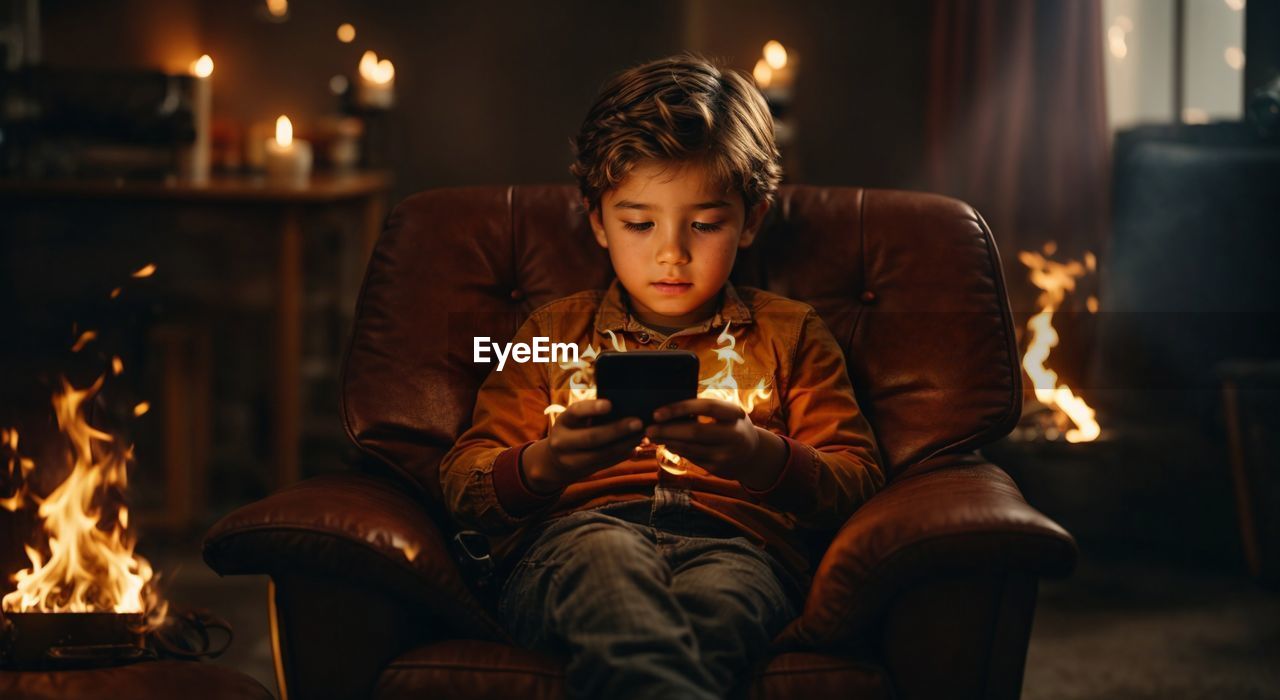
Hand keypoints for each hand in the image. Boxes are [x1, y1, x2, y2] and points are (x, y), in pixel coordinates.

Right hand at [522, 399, 643, 493]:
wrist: (553, 462)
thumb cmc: (571, 432)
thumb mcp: (573, 422)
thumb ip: (590, 415)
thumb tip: (621, 408)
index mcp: (563, 422)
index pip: (575, 412)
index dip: (592, 408)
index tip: (610, 404)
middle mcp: (563, 442)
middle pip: (592, 437)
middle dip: (617, 430)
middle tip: (638, 422)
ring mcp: (572, 460)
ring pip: (602, 453)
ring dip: (625, 444)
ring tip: (642, 434)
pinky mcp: (584, 472)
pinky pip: (607, 463)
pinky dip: (622, 454)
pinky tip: (635, 446)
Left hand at [644, 398, 785, 487]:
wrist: (753, 454)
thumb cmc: (732, 425)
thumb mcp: (727, 412)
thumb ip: (706, 408)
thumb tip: (669, 406)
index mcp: (734, 414)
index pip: (706, 407)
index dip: (680, 408)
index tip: (657, 412)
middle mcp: (733, 435)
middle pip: (695, 433)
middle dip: (668, 431)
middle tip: (648, 428)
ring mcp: (726, 454)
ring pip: (690, 449)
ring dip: (668, 442)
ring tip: (652, 435)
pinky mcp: (718, 469)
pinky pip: (691, 458)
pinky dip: (676, 451)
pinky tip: (666, 444)